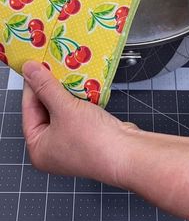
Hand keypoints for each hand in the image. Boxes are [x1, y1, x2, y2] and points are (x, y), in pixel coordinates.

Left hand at [22, 61, 135, 184]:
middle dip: (51, 89)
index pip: (29, 110)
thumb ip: (46, 87)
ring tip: (67, 73)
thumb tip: (29, 70)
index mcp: (38, 148)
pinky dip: (79, 100)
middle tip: (52, 66)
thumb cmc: (92, 140)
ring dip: (66, 92)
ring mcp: (72, 144)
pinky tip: (82, 85)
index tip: (35, 66)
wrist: (127, 153)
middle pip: (45, 110)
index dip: (32, 86)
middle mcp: (52, 149)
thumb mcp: (64, 108)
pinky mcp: (88, 137)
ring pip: (63, 111)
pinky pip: (77, 114)